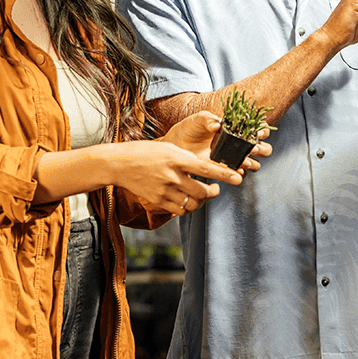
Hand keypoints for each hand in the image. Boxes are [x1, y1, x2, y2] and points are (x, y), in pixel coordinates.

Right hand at [110, 129, 246, 216]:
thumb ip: (186, 158)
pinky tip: (187, 199)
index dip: (224, 174)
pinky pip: (180, 210)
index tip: (238, 178)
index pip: (206, 168)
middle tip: (216, 188)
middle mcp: (172, 175)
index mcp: (177, 158)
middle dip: (214, 192)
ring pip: (193, 203)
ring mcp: (165, 190)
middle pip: (203, 191)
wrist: (119, 164)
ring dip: (202, 201)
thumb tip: (205, 167)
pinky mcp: (158, 200)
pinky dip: (188, 207)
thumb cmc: (145, 152)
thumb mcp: (168, 148)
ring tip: (202, 194)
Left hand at [164, 110, 271, 173]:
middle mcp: (240, 144)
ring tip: (243, 160)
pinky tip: (234, 168)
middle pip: (264, 149)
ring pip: (255, 164)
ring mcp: (234, 157)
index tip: (259, 132)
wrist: (178, 144)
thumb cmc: (191, 127)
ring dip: (253, 162)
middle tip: (253, 148)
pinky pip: (240, 175)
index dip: (264, 131)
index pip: (260, 129)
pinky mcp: (226, 170)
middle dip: (262, 149)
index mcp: (238, 128)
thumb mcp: (199, 119)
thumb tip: (216, 126)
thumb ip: (208, 119)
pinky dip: (240, 173)